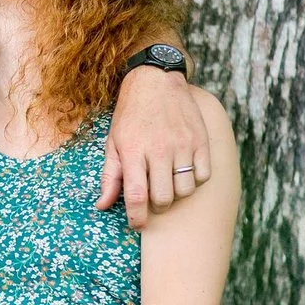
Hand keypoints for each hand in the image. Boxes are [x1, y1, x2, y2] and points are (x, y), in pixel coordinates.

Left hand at [98, 66, 212, 227]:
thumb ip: (110, 176)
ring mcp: (183, 144)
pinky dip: (194, 180)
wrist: (156, 80)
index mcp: (133, 150)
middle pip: (163, 198)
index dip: (137, 218)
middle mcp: (159, 148)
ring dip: (176, 193)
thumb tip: (101, 206)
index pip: (136, 196)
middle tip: (152, 196)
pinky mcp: (200, 140)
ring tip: (168, 181)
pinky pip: (203, 176)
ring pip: (185, 191)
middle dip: (156, 205)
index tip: (137, 224)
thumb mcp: (114, 142)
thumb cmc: (131, 115)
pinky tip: (184, 170)